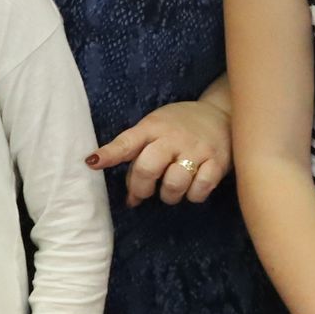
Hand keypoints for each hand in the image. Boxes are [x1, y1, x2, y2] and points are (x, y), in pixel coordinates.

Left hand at [89, 100, 232, 206]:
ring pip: (173, 184)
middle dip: (140, 188)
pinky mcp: (217, 162)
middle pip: (148, 168)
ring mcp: (197, 150)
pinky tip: (192, 188)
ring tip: (170, 189)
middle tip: (144, 192)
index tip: (92, 163)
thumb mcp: (156, 129)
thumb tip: (131, 200)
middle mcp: (173, 137)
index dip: (109, 154)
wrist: (222, 114)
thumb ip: (139, 158)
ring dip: (168, 196)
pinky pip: (200, 190)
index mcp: (153, 127)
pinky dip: (193, 195)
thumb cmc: (180, 127)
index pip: (127, 142)